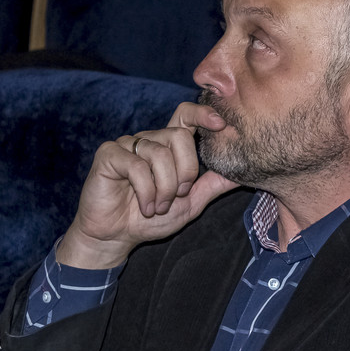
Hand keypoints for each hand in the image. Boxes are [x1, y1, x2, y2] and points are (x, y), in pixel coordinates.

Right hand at [58, 101, 237, 268]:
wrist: (116, 237)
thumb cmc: (150, 219)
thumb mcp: (190, 203)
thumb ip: (212, 186)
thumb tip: (240, 174)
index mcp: (168, 146)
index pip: (186, 115)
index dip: (203, 114)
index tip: (220, 123)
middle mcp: (148, 139)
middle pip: (179, 136)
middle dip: (186, 171)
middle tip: (178, 195)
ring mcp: (127, 144)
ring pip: (159, 154)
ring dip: (165, 188)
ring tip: (158, 207)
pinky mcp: (108, 154)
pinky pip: (136, 166)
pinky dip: (146, 191)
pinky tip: (145, 206)